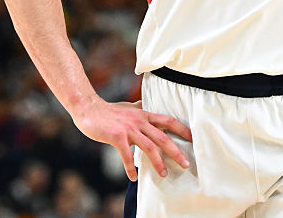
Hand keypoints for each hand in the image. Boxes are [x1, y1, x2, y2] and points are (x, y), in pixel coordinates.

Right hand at [72, 97, 191, 180]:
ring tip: (164, 174)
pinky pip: (126, 155)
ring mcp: (129, 129)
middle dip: (176, 151)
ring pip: (149, 147)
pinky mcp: (117, 136)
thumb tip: (147, 105)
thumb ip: (140, 107)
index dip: (182, 129)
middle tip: (185, 164)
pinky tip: (133, 177)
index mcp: (144, 114)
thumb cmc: (110, 110)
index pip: (168, 121)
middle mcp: (139, 121)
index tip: (194, 139)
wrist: (89, 109)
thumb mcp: (129, 107)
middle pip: (163, 137)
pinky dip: (130, 167)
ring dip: (158, 162)